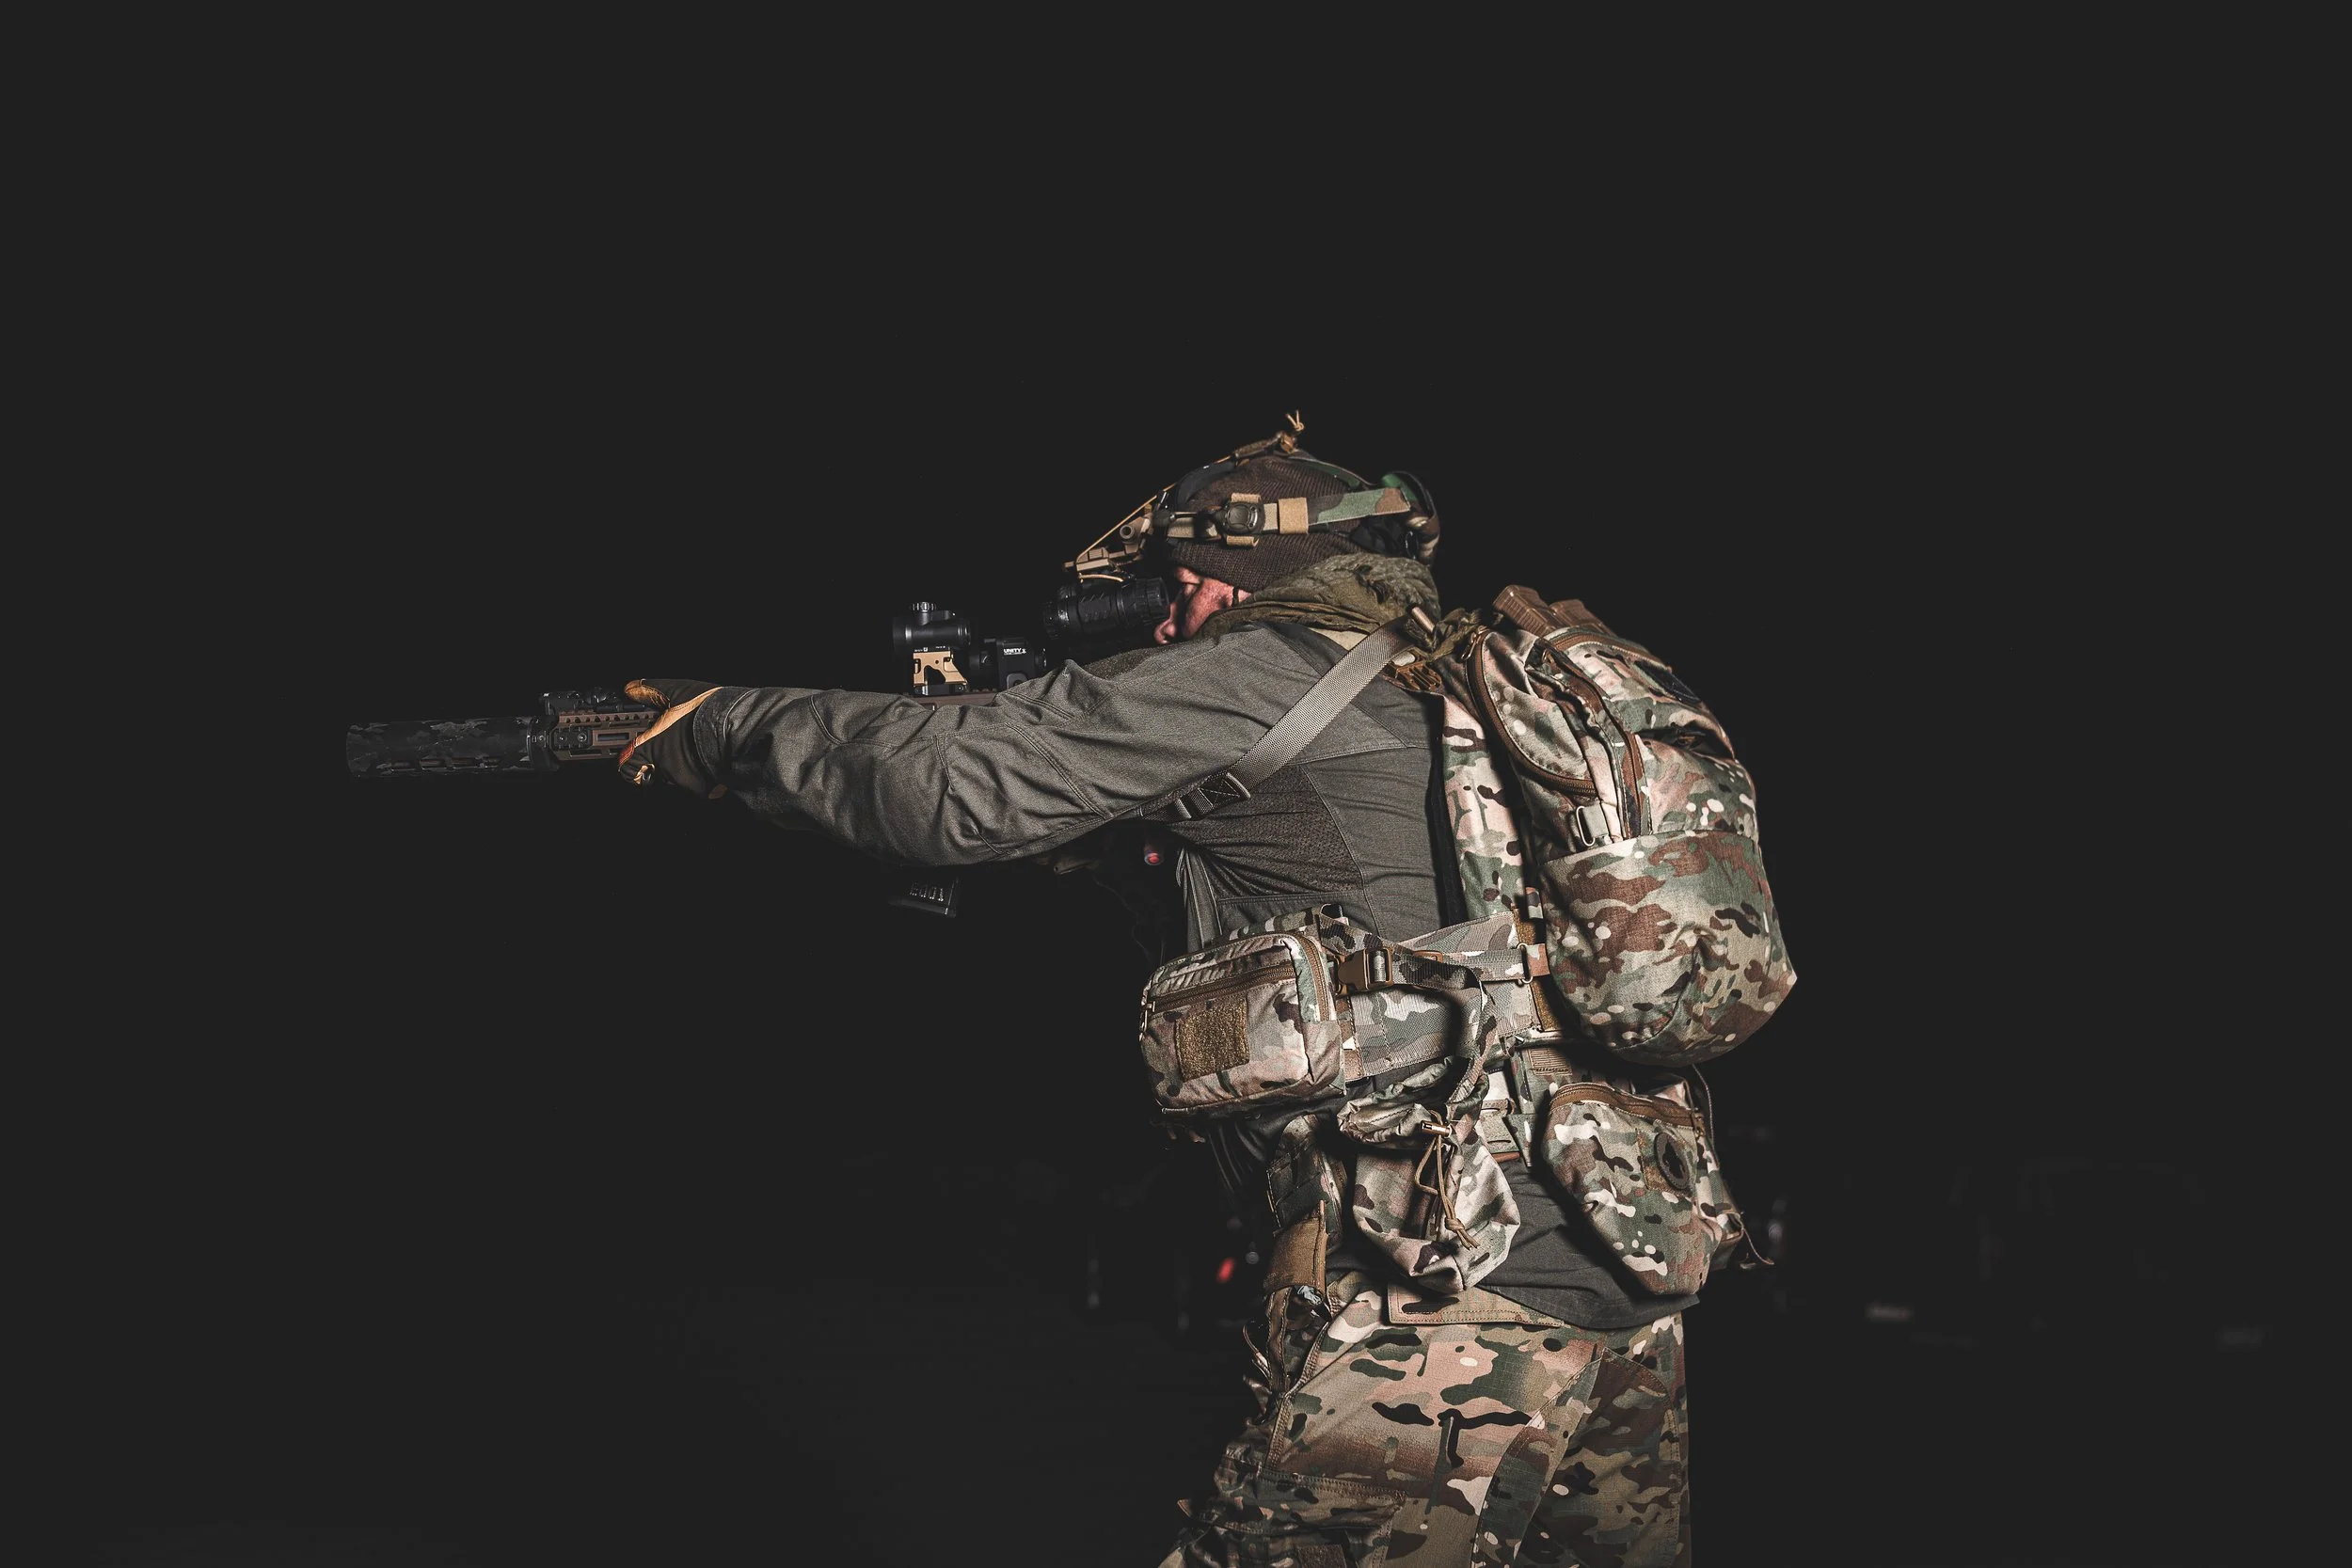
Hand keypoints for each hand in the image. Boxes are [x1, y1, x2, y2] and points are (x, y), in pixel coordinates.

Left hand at [617, 677, 725, 795]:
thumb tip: (631, 689)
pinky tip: (712, 759)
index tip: (634, 759)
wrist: (742, 728)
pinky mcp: (704, 790)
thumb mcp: (677, 690)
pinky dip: (703, 775)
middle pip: (654, 773)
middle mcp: (665, 768)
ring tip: (699, 748)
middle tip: (677, 746)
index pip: (625, 766)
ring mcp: (684, 781)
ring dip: (683, 766)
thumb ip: (650, 691)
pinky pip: (699, 786)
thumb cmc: (709, 710)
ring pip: (677, 778)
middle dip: (662, 762)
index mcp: (654, 746)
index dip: (627, 763)